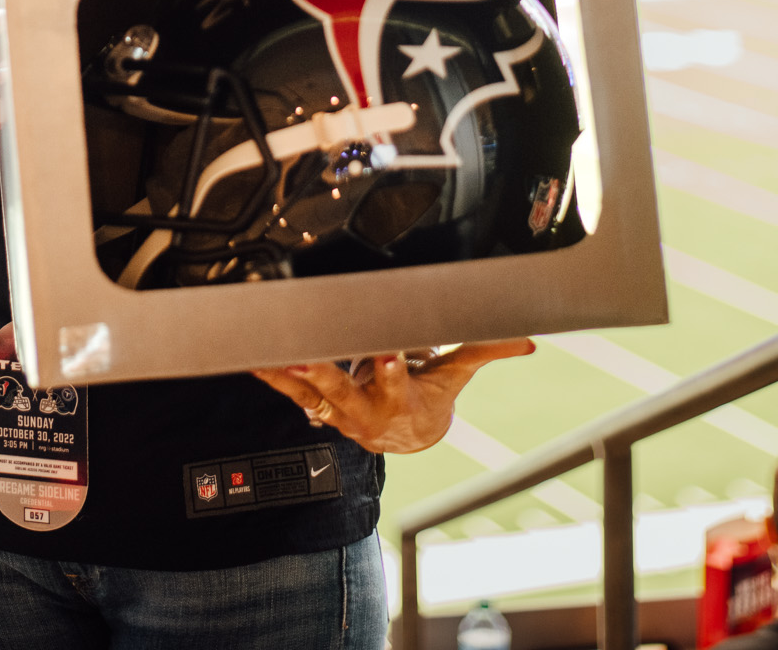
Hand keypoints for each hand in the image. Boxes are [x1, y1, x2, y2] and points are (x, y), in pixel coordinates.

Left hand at [254, 339, 534, 454]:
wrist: (406, 437)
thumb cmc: (430, 397)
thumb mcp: (456, 376)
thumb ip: (485, 350)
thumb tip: (527, 341)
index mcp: (401, 399)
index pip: (398, 382)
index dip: (392, 368)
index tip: (386, 351)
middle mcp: (365, 409)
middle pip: (344, 391)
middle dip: (327, 374)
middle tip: (307, 356)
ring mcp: (337, 409)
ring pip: (309, 391)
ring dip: (287, 374)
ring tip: (267, 354)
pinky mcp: (316, 403)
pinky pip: (288, 390)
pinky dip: (269, 373)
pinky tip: (250, 356)